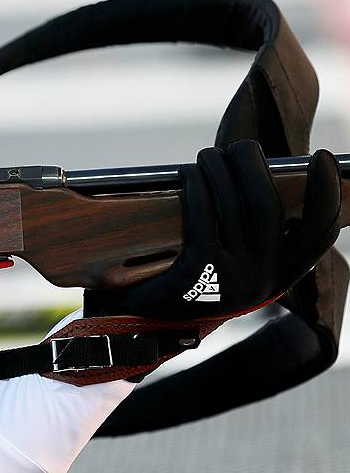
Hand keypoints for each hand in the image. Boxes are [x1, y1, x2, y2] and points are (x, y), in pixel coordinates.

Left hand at [85, 140, 340, 319]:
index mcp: (279, 276)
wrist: (148, 326)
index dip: (325, 192)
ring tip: (208, 155)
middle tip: (241, 146)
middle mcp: (262, 277)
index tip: (320, 158)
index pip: (318, 233)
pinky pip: (202, 214)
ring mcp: (231, 275)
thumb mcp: (235, 273)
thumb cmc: (192, 290)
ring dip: (220, 169)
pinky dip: (196, 186)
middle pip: (269, 206)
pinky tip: (188, 173)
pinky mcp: (199, 269)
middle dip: (255, 167)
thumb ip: (254, 242)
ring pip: (233, 204)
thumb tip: (257, 181)